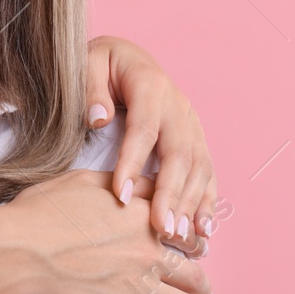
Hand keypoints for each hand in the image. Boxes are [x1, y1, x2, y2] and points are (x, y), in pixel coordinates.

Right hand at [3, 169, 210, 293]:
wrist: (22, 249)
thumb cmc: (43, 212)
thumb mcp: (85, 181)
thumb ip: (123, 182)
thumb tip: (142, 182)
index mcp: (142, 217)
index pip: (184, 230)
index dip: (196, 242)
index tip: (198, 250)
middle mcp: (149, 252)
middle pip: (193, 272)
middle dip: (204, 285)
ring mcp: (139, 286)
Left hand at [85, 35, 216, 244]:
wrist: (125, 57)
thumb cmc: (101, 64)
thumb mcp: (88, 63)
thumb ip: (90, 88)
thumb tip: (98, 118)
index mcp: (150, 85)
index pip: (143, 129)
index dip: (133, 163)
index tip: (120, 195)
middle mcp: (177, 105)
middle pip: (179, 153)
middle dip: (171, 194)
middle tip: (160, 229)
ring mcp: (191, 122)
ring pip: (198, 166)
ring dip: (192, 203)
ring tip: (181, 236)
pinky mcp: (196, 137)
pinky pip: (206, 170)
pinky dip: (206, 199)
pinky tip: (203, 227)